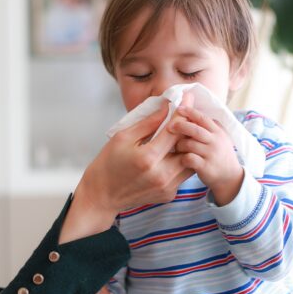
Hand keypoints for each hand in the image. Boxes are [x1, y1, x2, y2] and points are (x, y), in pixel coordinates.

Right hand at [60, 94, 194, 243]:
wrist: (102, 196)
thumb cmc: (107, 164)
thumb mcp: (122, 138)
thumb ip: (147, 123)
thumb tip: (166, 108)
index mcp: (148, 158)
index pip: (174, 130)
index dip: (182, 111)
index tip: (188, 97)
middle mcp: (162, 175)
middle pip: (188, 146)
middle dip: (189, 128)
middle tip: (188, 115)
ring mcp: (167, 187)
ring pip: (190, 161)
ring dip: (187, 146)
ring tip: (182, 133)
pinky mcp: (169, 194)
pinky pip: (183, 174)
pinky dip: (181, 160)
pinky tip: (173, 152)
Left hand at [171, 105, 243, 205]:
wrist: (230, 177)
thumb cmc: (219, 154)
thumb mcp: (219, 137)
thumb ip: (208, 126)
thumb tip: (191, 112)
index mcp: (217, 132)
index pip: (202, 118)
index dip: (190, 112)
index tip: (179, 108)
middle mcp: (215, 141)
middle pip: (195, 130)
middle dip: (180, 126)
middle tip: (170, 126)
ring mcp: (211, 154)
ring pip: (189, 144)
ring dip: (179, 145)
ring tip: (177, 147)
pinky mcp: (206, 167)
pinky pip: (189, 158)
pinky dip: (182, 157)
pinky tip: (182, 159)